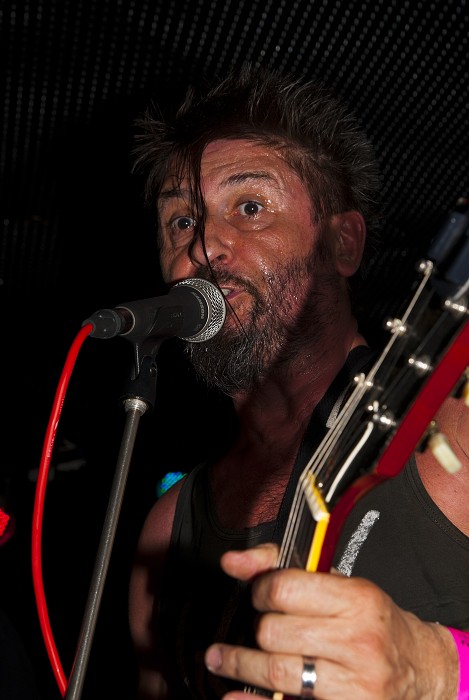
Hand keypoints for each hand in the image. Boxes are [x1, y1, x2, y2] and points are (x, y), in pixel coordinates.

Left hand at [204, 544, 457, 698]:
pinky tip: (235, 696)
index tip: (259, 595)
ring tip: (221, 659)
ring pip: (277, 672)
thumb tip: (233, 561)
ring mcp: (354, 684)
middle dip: (255, 629)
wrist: (421, 669)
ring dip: (240, 665)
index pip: (286, 588)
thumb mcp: (341, 585)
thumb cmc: (374, 623)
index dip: (261, 590)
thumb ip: (282, 567)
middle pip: (275, 632)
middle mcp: (358, 640)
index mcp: (357, 599)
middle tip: (255, 628)